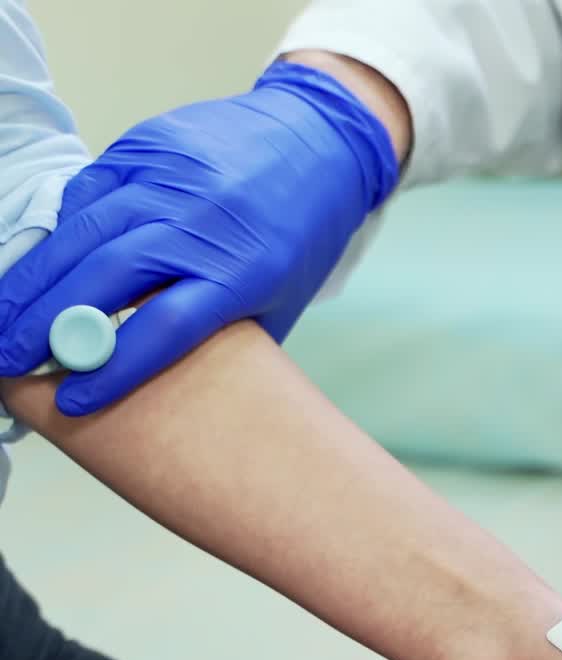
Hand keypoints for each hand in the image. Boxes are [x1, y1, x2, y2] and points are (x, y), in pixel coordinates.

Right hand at [0, 61, 399, 414]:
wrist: (316, 144)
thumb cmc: (298, 238)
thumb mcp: (276, 304)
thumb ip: (220, 336)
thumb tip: (152, 372)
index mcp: (242, 273)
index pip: (164, 328)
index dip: (113, 368)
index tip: (73, 399)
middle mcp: (200, 224)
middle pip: (106, 276)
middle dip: (45, 324)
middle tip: (6, 358)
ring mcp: (170, 178)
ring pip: (84, 231)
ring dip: (35, 279)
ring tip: (5, 319)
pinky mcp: (146, 145)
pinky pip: (89, 191)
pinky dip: (63, 230)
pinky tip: (43, 262)